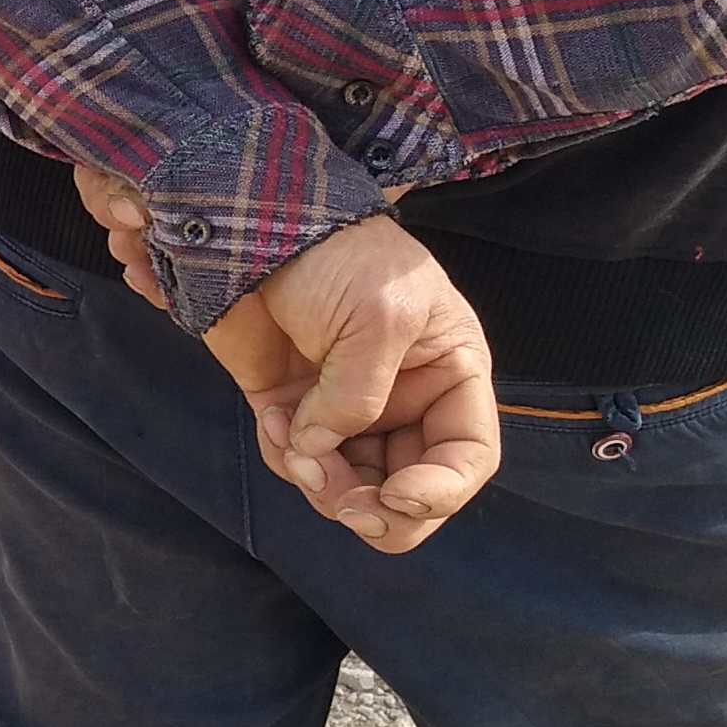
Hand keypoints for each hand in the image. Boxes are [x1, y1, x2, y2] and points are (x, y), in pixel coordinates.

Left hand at [73, 170, 501, 550]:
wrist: (258, 220)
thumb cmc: (340, 252)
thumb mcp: (378, 316)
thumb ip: (361, 395)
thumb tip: (322, 453)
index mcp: (450, 373)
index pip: (468, 457)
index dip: (441, 492)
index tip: (397, 498)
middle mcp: (407, 400)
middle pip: (409, 491)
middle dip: (377, 507)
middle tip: (345, 503)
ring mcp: (348, 408)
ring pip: (351, 487)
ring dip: (323, 483)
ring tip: (294, 442)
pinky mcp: (294, 408)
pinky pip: (300, 462)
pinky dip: (286, 456)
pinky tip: (272, 418)